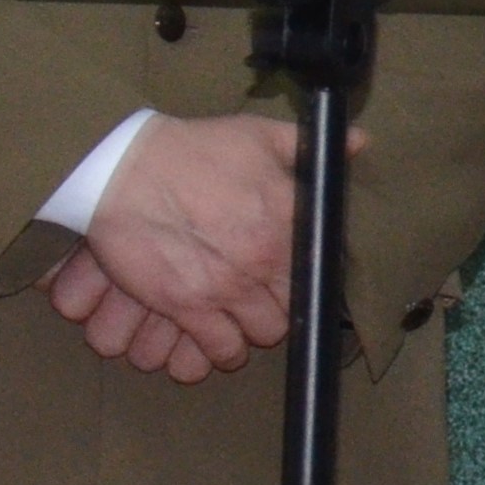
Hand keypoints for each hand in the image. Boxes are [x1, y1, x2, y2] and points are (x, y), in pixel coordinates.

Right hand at [50, 113, 299, 373]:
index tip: (297, 278)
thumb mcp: (258, 133)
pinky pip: (221, 348)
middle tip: (263, 299)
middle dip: (282, 307)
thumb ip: (308, 144)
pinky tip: (217, 339)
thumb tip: (359, 142)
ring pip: (263, 333)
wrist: (125, 169)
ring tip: (241, 319)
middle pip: (294, 308)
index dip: (311, 278)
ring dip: (254, 330)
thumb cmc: (192, 149)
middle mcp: (267, 258)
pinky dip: (222, 350)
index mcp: (290, 217)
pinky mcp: (189, 307)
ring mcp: (228, 287)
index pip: (322, 268)